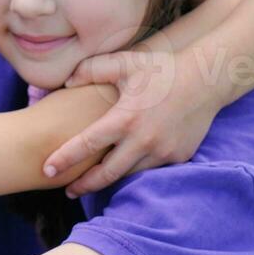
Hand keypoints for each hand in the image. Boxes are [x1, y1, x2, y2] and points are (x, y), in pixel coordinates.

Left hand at [43, 42, 222, 196]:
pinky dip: (135, 171)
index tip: (47, 170)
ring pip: (129, 174)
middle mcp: (144, 140)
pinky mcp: (178, 156)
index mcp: (125, 118)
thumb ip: (90, 70)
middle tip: (67, 191)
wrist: (207, 80)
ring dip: (110, 180)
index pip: (87, 145)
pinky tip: (123, 170)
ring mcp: (164, 152)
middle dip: (84, 185)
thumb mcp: (123, 63)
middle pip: (107, 173)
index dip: (64, 159)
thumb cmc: (162, 69)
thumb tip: (65, 82)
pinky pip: (151, 169)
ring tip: (90, 183)